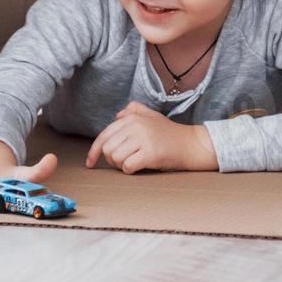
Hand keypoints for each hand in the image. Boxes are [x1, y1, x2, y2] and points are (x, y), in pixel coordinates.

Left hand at [85, 101, 217, 172]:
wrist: (192, 144)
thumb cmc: (170, 134)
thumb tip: (117, 115)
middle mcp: (136, 125)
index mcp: (133, 117)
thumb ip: (134, 110)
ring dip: (121, 165)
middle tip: (124, 161)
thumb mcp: (152, 116)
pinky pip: (127, 167)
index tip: (90, 163)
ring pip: (115, 158)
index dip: (94, 152)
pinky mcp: (151, 153)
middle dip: (111, 160)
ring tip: (134, 162)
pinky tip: (139, 166)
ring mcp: (143, 139)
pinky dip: (130, 170)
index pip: (104, 135)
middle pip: (107, 149)